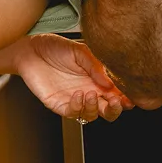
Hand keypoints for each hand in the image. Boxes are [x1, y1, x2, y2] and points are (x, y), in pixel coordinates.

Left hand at [15, 34, 133, 122]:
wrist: (30, 49)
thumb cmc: (55, 47)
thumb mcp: (80, 50)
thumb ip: (96, 66)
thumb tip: (110, 83)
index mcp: (99, 79)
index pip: (118, 94)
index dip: (127, 98)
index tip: (130, 95)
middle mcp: (89, 91)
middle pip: (109, 110)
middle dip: (115, 109)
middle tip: (116, 101)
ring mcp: (75, 99)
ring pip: (93, 115)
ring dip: (96, 108)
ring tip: (91, 93)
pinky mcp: (59, 104)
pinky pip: (73, 113)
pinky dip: (78, 107)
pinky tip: (77, 94)